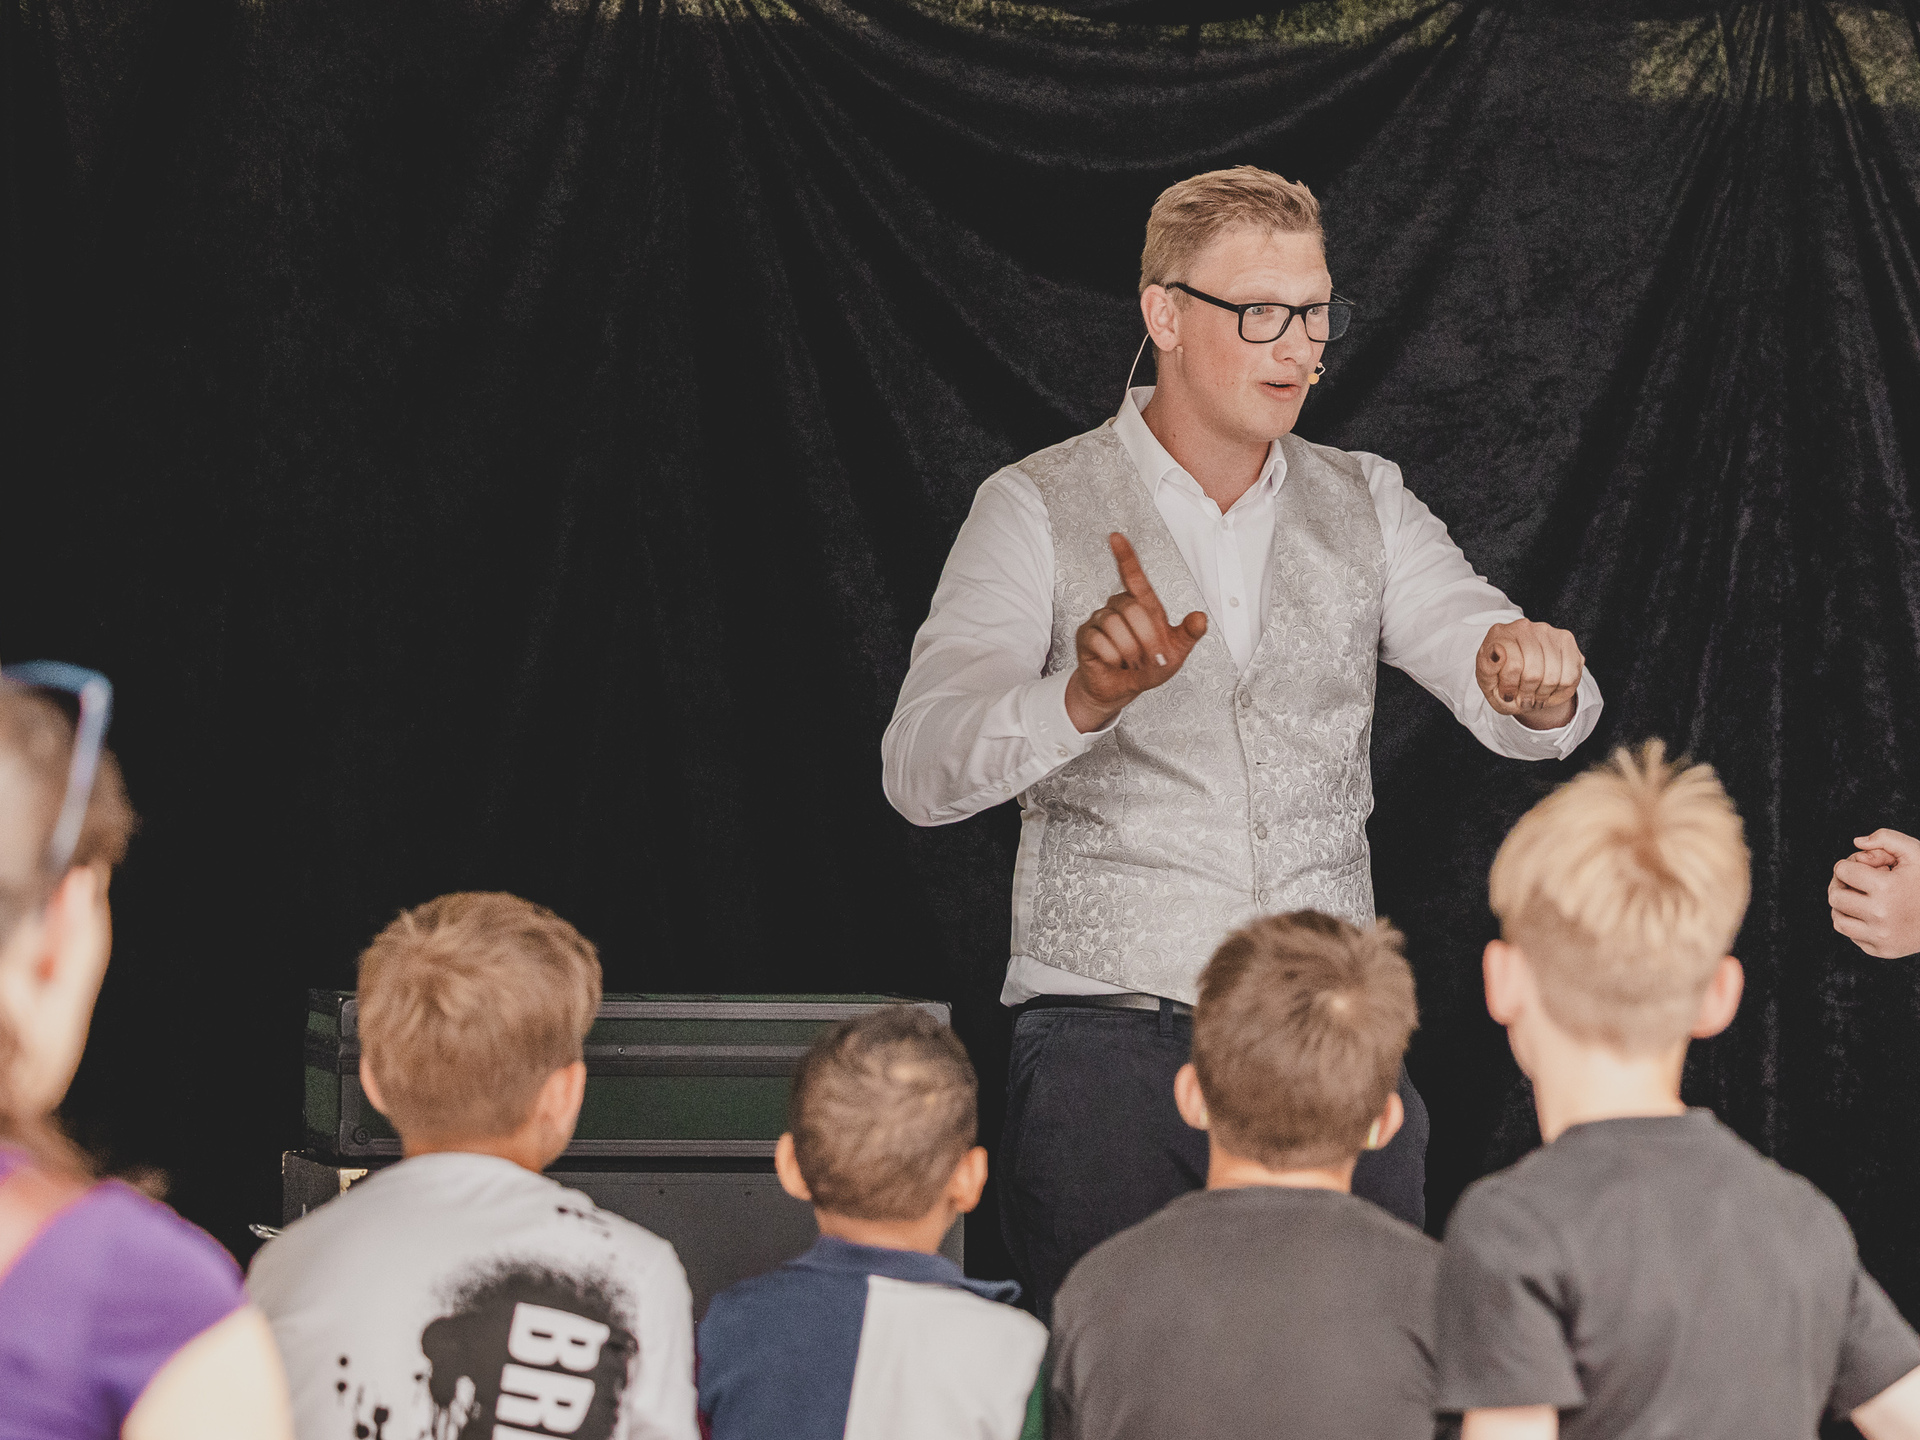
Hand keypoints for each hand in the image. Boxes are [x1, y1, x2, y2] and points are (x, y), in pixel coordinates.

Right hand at [1063, 534, 1208, 732]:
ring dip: (1130, 652)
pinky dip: (1113, 658)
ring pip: (1115, 626)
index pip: (1133, 575)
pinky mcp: (1085, 635)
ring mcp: (1100, 619)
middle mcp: (1119, 606)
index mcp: (1143, 604)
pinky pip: (1100, 642)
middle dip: (1147, 639)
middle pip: (1132, 608)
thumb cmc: (1148, 667)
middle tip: (1151, 659)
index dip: (1126, 556)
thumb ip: (1189, 635)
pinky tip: (1114, 663)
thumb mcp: (1176, 653)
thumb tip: (1201, 618)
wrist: (1120, 689)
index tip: (1116, 536)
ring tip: (1132, 663)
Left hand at [1476, 620, 1583, 729]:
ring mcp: (1547, 631)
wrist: (1519, 680)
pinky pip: (1569, 676)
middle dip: (1527, 693)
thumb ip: (1487, 668)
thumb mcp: (1487, 680)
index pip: (1513, 665)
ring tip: (1534, 694)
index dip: (1510, 687)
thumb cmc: (1500, 680)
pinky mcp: (1566, 640)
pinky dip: (1559, 691)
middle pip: (1534, 673)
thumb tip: (1497, 652)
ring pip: (1553, 676)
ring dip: (1543, 694)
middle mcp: (1524, 627)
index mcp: (1498, 634)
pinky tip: (1548, 689)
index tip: (1506, 694)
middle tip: (1523, 698)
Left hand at [1830, 829, 1919, 958]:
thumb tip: (1857, 843)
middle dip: (1841, 884)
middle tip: (1855, 881)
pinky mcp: (1882, 950)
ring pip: (1837, 919)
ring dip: (1843, 906)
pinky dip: (1855, 923)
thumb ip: (1886, 838)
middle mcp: (1880, 915)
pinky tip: (1870, 914)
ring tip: (1860, 897)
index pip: (1842, 871)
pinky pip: (1851, 936)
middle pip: (1835, 896)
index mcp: (1886, 888)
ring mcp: (1880, 936)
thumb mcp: (1915, 853)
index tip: (1863, 867)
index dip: (1849, 864)